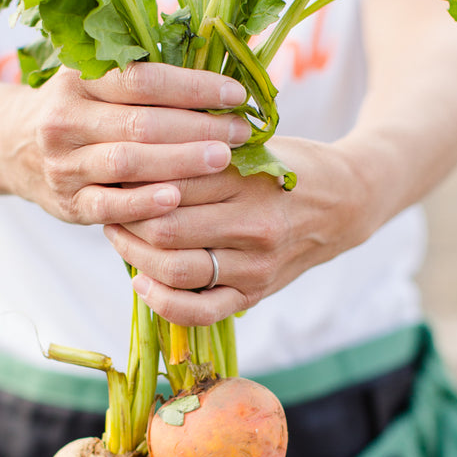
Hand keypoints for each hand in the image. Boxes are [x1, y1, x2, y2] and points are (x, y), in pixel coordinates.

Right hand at [7, 61, 250, 226]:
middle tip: (240, 132)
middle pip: (141, 123)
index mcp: (78, 80)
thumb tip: (212, 44)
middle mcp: (66, 120)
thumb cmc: (77, 108)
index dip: (193, 85)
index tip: (235, 93)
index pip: (142, 79)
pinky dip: (145, 203)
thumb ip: (142, 66)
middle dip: (198, 127)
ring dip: (180, 162)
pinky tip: (177, 199)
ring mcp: (64, 164)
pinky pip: (110, 205)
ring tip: (222, 160)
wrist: (12, 147)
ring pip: (128, 163)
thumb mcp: (94, 77)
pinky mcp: (68, 203)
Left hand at [102, 137, 363, 325]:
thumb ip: (201, 149)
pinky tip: (142, 282)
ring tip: (119, 236)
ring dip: (135, 256)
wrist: (346, 202)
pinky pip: (200, 312)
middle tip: (109, 205)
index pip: (171, 184)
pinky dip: (162, 302)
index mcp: (249, 180)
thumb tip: (135, 154)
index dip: (133, 180)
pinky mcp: (255, 293)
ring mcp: (255, 266)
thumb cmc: (290, 165)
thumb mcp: (252, 144)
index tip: (114, 173)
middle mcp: (253, 226)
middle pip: (165, 230)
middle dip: (127, 219)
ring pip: (175, 270)